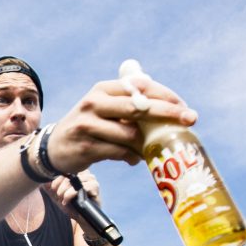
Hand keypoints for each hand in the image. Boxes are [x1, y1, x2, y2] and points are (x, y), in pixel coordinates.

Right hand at [47, 70, 194, 172]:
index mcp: (104, 89)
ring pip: (130, 134)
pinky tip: (135, 159)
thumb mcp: (105, 108)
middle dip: (167, 113)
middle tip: (190, 119)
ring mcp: (88, 125)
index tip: (184, 106)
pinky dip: (132, 157)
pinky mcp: (86, 146)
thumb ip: (131, 106)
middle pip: (138, 106)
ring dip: (147, 144)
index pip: (139, 86)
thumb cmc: (90, 126)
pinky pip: (119, 153)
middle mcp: (94, 103)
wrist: (55, 147)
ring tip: (153, 150)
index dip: (165, 95)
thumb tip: (170, 114)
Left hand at [47, 170, 101, 236]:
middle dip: (60, 187)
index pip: (64, 168)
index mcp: (77, 172)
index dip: (56, 178)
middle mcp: (85, 173)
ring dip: (65, 191)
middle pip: (69, 174)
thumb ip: (49, 188)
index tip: (53, 188)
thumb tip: (42, 181)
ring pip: (74, 179)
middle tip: (58, 196)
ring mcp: (91, 179)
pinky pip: (82, 186)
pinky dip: (72, 193)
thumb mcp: (57, 196)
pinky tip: (67, 200)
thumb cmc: (71, 206)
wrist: (81, 219)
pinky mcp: (95, 187)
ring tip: (63, 199)